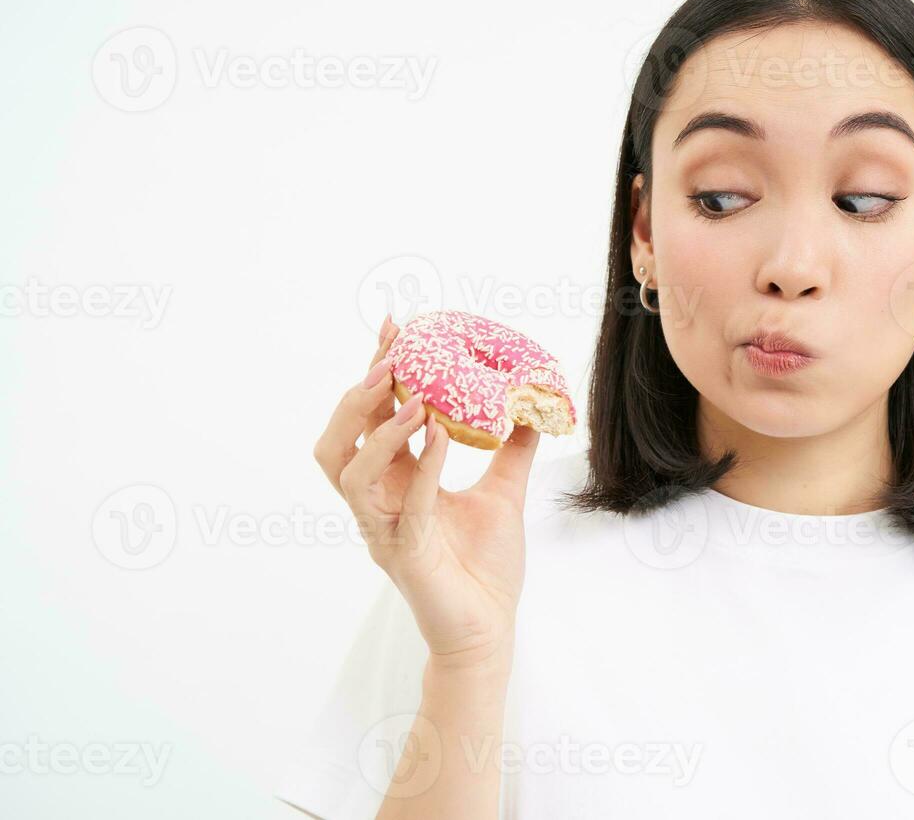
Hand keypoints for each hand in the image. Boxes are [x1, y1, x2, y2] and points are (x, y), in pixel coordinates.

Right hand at [313, 314, 539, 667]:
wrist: (490, 628)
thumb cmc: (485, 568)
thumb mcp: (504, 492)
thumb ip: (513, 448)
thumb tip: (534, 402)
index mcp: (396, 483)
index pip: (372, 418)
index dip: (376, 371)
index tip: (393, 325)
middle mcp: (378, 502)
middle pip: (339, 438)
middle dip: (357, 394)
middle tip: (389, 356)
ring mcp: (384, 529)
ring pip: (348, 471)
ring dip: (377, 429)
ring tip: (411, 397)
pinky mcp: (405, 553)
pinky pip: (405, 504)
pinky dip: (421, 465)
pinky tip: (440, 433)